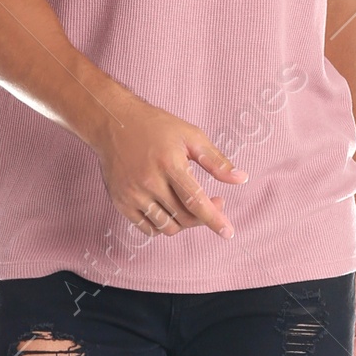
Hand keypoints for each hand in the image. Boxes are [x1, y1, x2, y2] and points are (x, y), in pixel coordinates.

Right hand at [96, 94, 246, 237]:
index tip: (228, 233)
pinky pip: (147, 229)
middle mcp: (149, 182)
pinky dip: (163, 226)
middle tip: (214, 202)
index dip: (214, 219)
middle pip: (183, 217)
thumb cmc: (156, 127)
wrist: (113, 123)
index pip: (196, 201)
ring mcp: (132, 194)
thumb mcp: (190, 135)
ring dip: (184, 223)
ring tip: (189, 205)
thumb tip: (241, 179)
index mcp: (169, 164)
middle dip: (203, 217)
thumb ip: (216, 160)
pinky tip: (170, 210)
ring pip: (166, 227)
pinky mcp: (121, 202)